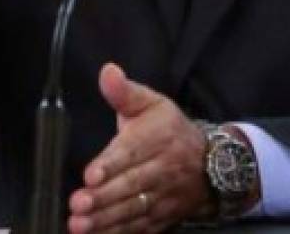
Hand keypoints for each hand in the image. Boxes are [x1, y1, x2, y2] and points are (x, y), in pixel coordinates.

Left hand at [68, 63, 211, 233]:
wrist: (211, 162)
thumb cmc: (170, 129)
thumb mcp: (151, 103)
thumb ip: (124, 92)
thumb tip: (107, 72)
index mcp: (157, 136)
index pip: (132, 152)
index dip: (110, 164)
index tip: (90, 175)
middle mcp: (162, 168)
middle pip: (131, 185)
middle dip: (103, 197)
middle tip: (78, 204)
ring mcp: (163, 196)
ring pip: (134, 210)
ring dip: (106, 219)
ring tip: (80, 224)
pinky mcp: (162, 217)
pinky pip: (140, 228)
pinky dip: (119, 233)